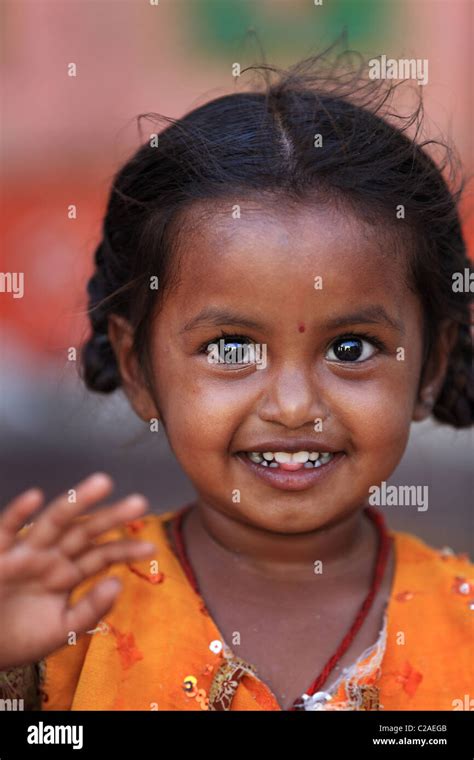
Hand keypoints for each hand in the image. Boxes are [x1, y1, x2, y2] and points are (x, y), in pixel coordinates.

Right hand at [0, 473, 155, 669]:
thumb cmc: (19, 637)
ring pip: (54, 521)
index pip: (101, 555)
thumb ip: (91, 610)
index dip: (125, 550)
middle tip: (140, 502)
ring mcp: (26, 552)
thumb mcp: (62, 629)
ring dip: (77, 501)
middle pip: (85, 531)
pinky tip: (35, 496)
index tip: (151, 549)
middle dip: (111, 516)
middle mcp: (50, 556)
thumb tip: (118, 584)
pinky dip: (18, 512)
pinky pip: (7, 528)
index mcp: (67, 573)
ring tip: (103, 483)